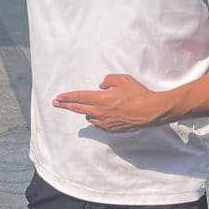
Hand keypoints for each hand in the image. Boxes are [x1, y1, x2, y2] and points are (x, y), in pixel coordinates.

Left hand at [52, 73, 169, 131]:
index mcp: (101, 99)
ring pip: (88, 117)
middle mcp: (100, 112)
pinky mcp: (111, 129)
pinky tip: (99, 115)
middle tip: (57, 103)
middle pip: (78, 109)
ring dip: (85, 111)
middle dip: (65, 105)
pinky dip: (96, 118)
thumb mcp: (123, 79)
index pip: (78, 97)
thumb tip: (100, 86)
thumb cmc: (138, 94)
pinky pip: (98, 124)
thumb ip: (108, 80)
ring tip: (88, 106)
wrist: (151, 111)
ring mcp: (105, 123)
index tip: (58, 98)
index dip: (67, 97)